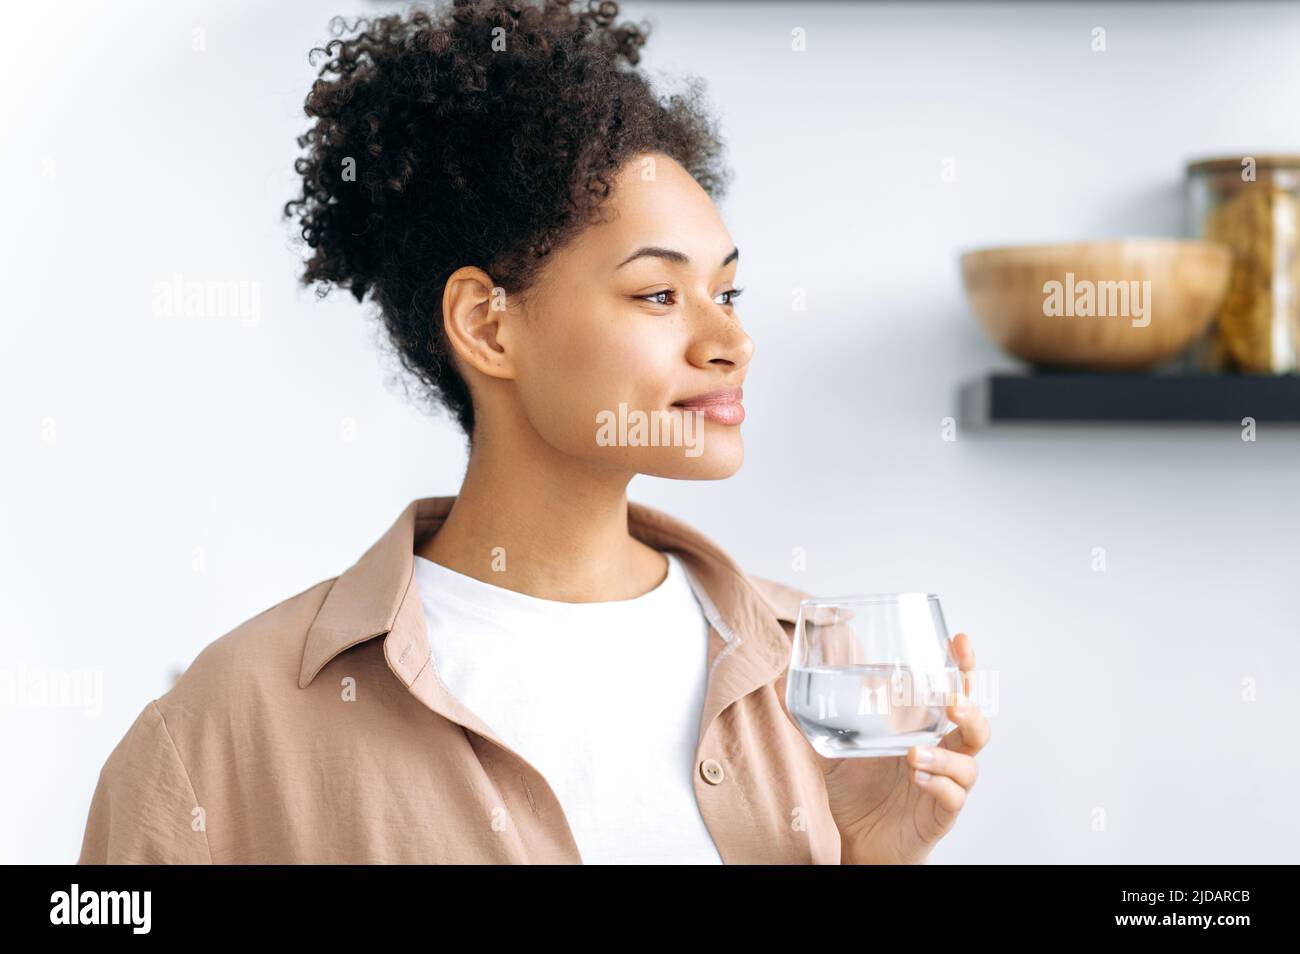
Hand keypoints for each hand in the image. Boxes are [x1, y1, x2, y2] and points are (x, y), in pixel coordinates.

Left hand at [819, 632, 989, 863]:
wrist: (860, 841)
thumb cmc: (857, 793)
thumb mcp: (830, 750)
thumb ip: (809, 719)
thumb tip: (778, 683)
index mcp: (922, 728)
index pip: (953, 690)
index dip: (961, 666)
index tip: (957, 640)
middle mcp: (941, 751)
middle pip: (974, 723)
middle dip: (970, 704)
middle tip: (952, 697)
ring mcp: (945, 783)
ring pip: (968, 763)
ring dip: (945, 754)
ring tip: (915, 752)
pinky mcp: (940, 814)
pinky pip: (953, 798)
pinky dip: (938, 785)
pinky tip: (917, 778)